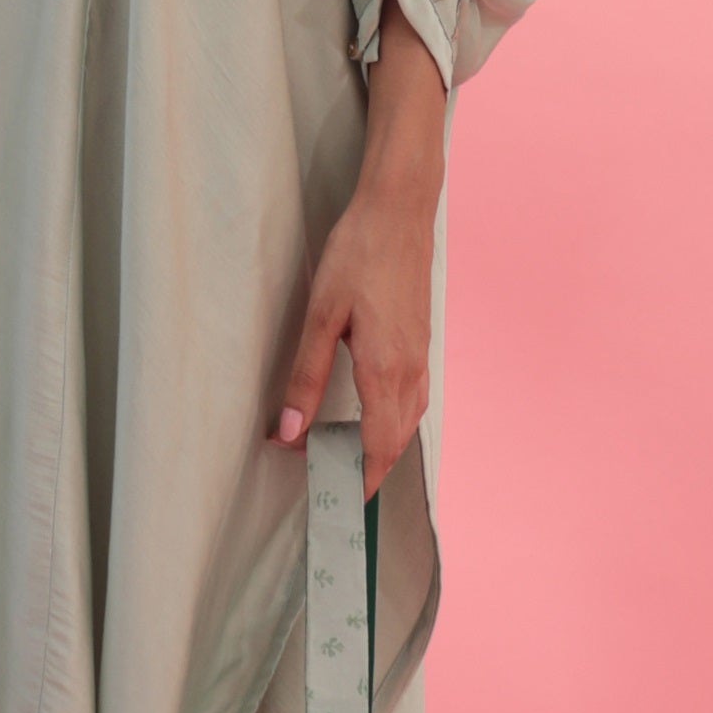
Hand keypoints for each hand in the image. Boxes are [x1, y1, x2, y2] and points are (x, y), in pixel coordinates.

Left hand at [274, 3, 445, 496]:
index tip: (337, 504)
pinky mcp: (421, 342)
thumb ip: (306, 378)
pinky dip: (394, 421)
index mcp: (385, 370)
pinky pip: (412, 398)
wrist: (400, 208)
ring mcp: (420, 356)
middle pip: (395, 442)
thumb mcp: (321, 315)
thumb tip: (291, 433)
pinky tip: (374, 417)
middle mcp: (410, 371)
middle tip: (336, 491)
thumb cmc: (358, 254)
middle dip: (369, 472)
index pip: (376, 447)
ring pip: (407, 421)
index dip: (357, 479)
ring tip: (348, 462)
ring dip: (382, 447)